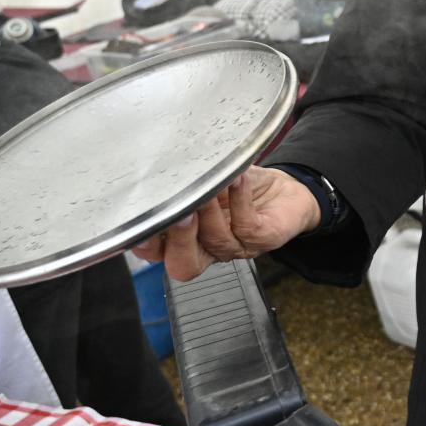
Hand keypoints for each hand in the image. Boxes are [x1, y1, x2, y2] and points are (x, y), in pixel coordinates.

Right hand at [131, 166, 319, 281]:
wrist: (285, 192)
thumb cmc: (239, 189)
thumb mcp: (207, 181)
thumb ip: (185, 179)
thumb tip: (161, 161)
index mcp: (186, 239)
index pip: (156, 253)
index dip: (145, 245)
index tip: (139, 226)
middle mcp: (208, 249)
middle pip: (183, 263)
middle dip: (178, 239)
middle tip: (180, 212)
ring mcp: (236, 247)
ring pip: (216, 239)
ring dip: (210, 212)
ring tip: (210, 185)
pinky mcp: (263, 238)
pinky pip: (247, 225)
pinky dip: (239, 199)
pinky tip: (236, 179)